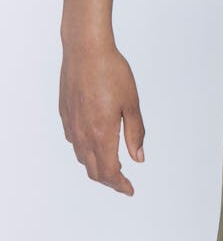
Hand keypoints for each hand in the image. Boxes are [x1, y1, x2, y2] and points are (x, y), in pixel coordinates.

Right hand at [59, 43, 145, 196]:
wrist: (85, 50)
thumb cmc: (112, 72)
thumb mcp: (132, 103)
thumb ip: (135, 133)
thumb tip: (138, 158)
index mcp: (102, 134)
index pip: (110, 173)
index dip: (120, 185)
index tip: (130, 190)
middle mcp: (83, 135)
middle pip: (94, 171)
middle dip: (110, 180)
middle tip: (123, 181)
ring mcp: (72, 126)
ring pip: (82, 158)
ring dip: (97, 166)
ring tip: (112, 163)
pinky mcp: (65, 115)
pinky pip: (75, 142)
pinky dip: (86, 151)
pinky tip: (95, 141)